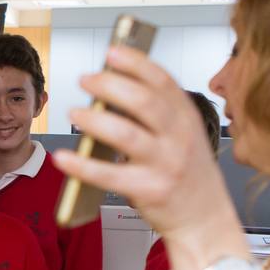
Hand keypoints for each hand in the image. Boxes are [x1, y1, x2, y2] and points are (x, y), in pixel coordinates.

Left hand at [53, 46, 240, 265]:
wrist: (205, 218)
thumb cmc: (186, 172)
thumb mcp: (183, 134)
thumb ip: (157, 112)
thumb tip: (112, 88)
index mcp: (186, 117)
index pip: (162, 80)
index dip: (135, 63)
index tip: (111, 52)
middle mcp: (179, 137)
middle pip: (143, 101)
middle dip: (110, 85)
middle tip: (86, 79)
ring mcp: (165, 164)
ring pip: (126, 135)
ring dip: (95, 121)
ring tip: (74, 113)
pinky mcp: (149, 190)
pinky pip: (109, 176)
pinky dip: (82, 166)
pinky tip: (63, 157)